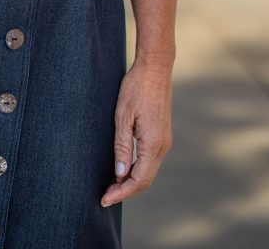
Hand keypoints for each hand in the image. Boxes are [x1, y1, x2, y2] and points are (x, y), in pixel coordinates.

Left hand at [100, 59, 172, 207]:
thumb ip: (122, 146)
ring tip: (111, 185)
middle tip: (104, 196)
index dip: (121, 192)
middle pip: (145, 179)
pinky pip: (150, 159)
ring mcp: (164, 140)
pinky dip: (137, 169)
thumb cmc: (136, 88)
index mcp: (153, 143)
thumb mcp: (123, 116)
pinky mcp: (161, 134)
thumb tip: (120, 173)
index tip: (105, 200)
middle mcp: (162, 146)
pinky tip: (123, 167)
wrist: (155, 68)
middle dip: (125, 190)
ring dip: (131, 181)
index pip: (138, 180)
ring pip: (148, 170)